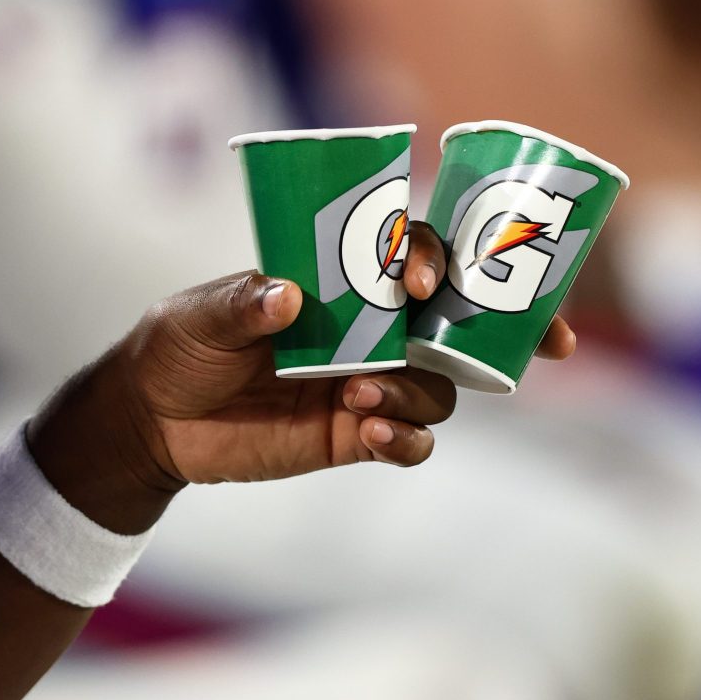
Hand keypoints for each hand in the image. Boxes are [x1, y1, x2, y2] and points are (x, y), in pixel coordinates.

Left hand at [29, 223, 575, 530]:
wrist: (153, 421)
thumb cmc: (179, 344)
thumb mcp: (200, 315)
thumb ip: (241, 305)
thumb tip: (286, 295)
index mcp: (342, 281)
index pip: (411, 257)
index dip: (436, 260)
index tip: (419, 283)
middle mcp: (370, 329)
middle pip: (458, 323)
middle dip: (510, 328)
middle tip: (547, 340)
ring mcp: (369, 383)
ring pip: (438, 389)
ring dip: (419, 394)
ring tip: (362, 399)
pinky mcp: (355, 436)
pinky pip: (409, 442)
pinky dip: (407, 441)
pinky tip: (373, 435)